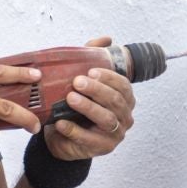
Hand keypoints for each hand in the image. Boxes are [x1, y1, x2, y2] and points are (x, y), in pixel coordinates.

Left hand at [44, 36, 135, 161]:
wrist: (63, 136)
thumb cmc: (77, 107)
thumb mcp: (85, 81)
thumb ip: (94, 58)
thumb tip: (107, 39)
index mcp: (124, 99)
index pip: (123, 85)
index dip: (109, 77)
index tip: (91, 71)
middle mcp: (124, 116)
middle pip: (115, 101)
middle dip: (96, 90)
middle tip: (77, 82)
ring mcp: (115, 134)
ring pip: (106, 119)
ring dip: (88, 107)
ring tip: (70, 99)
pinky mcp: (102, 148)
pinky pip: (89, 140)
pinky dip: (74, 130)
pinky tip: (61, 122)